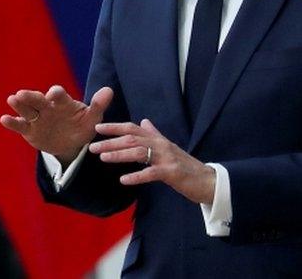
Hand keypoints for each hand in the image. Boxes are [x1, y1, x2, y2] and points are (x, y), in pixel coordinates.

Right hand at [0, 85, 113, 162]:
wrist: (71, 144)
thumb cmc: (82, 127)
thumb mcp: (92, 119)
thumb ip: (98, 106)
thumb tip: (109, 90)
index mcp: (63, 102)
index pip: (58, 95)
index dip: (56, 94)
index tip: (54, 94)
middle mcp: (47, 107)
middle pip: (38, 99)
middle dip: (31, 97)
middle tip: (21, 94)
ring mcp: (37, 117)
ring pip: (26, 109)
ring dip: (19, 105)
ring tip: (12, 100)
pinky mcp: (29, 129)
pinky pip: (20, 124)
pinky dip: (12, 122)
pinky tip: (4, 119)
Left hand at [89, 119, 215, 203]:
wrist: (209, 181)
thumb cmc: (186, 166)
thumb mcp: (169, 147)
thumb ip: (154, 134)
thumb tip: (144, 121)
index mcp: (158, 139)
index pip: (132, 128)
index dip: (114, 127)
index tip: (97, 127)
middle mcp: (161, 145)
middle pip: (132, 139)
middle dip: (110, 142)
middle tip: (92, 146)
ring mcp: (167, 158)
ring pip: (139, 153)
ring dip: (119, 155)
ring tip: (103, 158)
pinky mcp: (172, 173)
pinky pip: (151, 173)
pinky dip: (136, 176)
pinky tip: (123, 179)